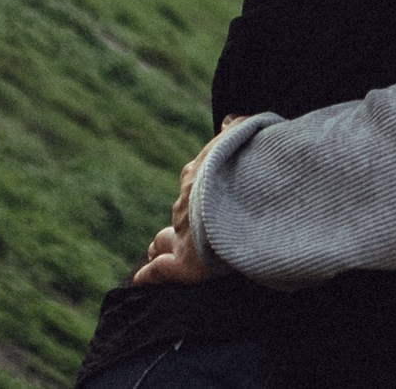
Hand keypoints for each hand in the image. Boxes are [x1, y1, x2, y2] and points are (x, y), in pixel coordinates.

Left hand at [130, 116, 250, 286]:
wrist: (247, 198)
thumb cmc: (252, 165)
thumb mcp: (249, 134)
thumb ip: (237, 128)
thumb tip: (227, 119)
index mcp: (199, 173)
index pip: (192, 178)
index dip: (198, 187)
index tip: (205, 192)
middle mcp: (186, 203)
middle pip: (180, 211)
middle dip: (184, 218)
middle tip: (190, 227)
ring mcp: (183, 234)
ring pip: (164, 240)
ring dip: (162, 244)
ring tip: (159, 250)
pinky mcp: (186, 264)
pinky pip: (160, 271)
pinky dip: (151, 274)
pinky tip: (142, 277)